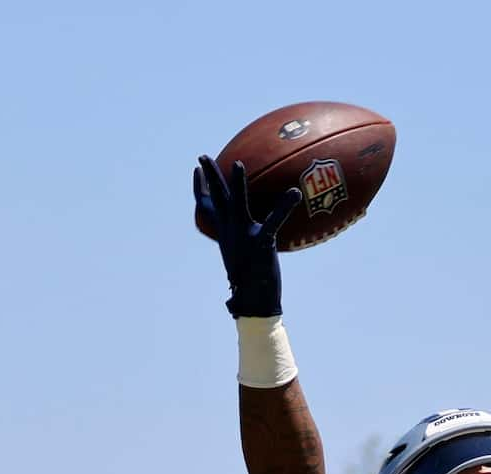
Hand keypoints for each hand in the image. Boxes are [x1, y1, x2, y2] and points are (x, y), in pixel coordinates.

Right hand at [193, 155, 299, 319]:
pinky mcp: (261, 243)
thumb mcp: (240, 260)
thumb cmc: (249, 283)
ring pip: (237, 203)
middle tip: (202, 155)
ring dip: (237, 183)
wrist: (253, 301)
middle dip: (210, 176)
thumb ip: (240, 247)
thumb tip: (241, 252)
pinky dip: (284, 206)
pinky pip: (274, 220)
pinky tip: (294, 193)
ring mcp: (244, 235)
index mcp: (225, 233)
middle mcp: (231, 231)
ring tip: (238, 164)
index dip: (200, 189)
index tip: (196, 170)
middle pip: (217, 198)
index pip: (207, 207)